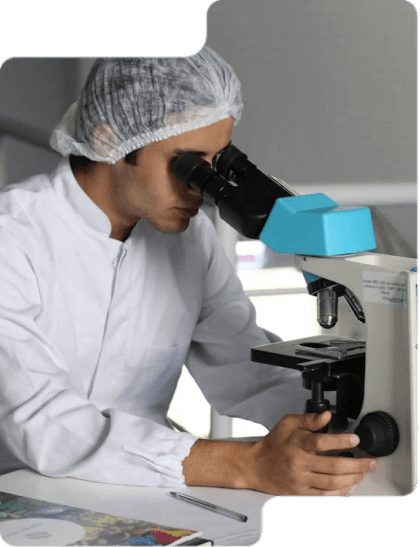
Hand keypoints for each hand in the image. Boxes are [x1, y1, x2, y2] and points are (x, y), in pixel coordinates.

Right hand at [246, 411, 376, 496]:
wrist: (255, 466)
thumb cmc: (272, 444)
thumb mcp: (287, 423)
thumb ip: (309, 419)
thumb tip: (327, 416)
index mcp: (297, 443)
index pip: (321, 442)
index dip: (341, 441)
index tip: (355, 439)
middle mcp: (299, 462)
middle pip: (333, 466)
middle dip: (357, 464)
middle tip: (370, 461)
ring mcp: (300, 479)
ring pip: (332, 482)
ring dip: (353, 478)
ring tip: (364, 472)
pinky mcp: (301, 492)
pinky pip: (325, 495)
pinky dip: (340, 491)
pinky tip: (350, 485)